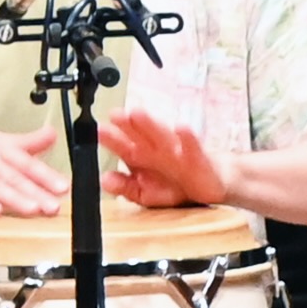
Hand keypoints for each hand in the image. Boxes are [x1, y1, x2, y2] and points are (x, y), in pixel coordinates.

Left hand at [98, 112, 238, 211]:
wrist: (208, 185)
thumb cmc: (174, 185)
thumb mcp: (145, 193)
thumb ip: (125, 186)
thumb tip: (104, 180)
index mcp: (141, 157)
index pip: (123, 145)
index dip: (111, 138)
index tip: (98, 130)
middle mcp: (156, 149)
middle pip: (140, 135)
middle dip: (128, 126)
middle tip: (115, 115)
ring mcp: (176, 151)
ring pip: (162, 135)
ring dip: (150, 125)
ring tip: (137, 114)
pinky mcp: (197, 157)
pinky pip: (192, 147)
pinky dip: (188, 138)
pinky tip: (182, 128)